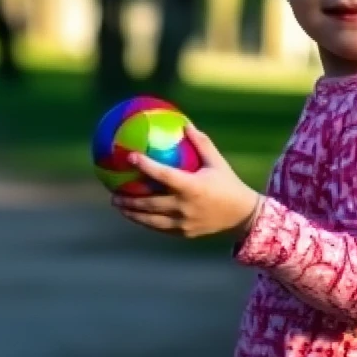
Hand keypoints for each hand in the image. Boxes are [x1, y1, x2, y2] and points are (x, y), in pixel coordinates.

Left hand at [112, 124, 261, 239]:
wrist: (243, 216)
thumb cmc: (228, 184)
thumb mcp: (216, 161)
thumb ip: (200, 142)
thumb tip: (183, 123)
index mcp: (192, 187)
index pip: (163, 175)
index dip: (146, 165)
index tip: (130, 156)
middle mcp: (185, 207)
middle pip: (150, 203)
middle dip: (129, 198)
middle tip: (113, 190)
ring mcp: (184, 223)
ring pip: (151, 220)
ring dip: (132, 213)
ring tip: (117, 204)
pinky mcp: (184, 233)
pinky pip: (160, 227)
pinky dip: (145, 221)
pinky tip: (135, 215)